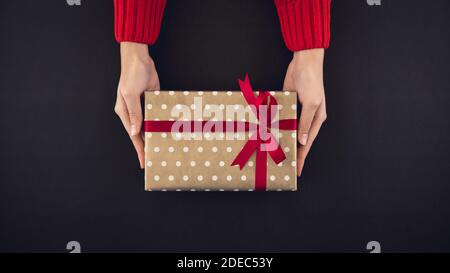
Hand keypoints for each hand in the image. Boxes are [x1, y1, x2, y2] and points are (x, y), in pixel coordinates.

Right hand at [114, 42, 159, 168]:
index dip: (139, 150)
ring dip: (154, 136)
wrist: (140, 59)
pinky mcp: (152, 102)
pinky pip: (156, 116)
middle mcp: (133, 113)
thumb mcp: (130, 94)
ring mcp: (142, 108)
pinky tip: (166, 132)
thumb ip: (134, 113)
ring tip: (161, 150)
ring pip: (149, 127)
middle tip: (154, 160)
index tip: (143, 162)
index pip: (133, 136)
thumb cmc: (131, 75)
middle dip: (146, 147)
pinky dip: (160, 124)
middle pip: (140, 134)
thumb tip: (134, 132)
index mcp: (124, 112)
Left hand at [283, 49, 326, 175]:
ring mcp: (297, 111)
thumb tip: (303, 141)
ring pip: (289, 130)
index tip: (297, 170)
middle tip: (283, 165)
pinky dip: (276, 126)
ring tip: (274, 152)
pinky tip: (268, 133)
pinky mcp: (288, 104)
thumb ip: (306, 122)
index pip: (308, 143)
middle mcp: (308, 118)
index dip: (302, 157)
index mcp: (317, 119)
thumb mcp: (311, 103)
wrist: (303, 63)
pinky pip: (281, 119)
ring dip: (282, 139)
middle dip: (292, 152)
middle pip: (299, 139)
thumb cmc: (312, 81)